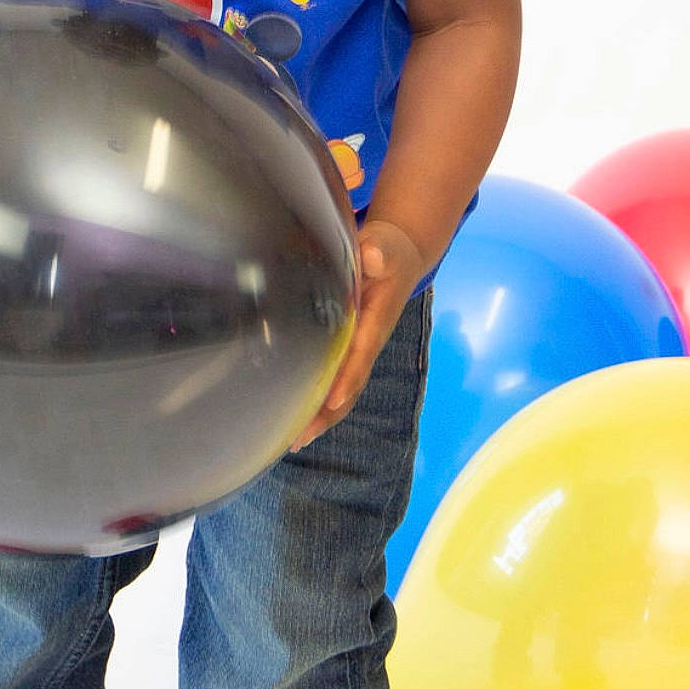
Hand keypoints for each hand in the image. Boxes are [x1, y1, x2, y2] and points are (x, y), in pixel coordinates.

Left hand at [290, 218, 426, 450]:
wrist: (398, 256)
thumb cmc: (389, 252)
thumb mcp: (387, 247)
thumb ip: (379, 252)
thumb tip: (373, 257)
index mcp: (375, 321)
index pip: (361, 353)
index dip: (347, 378)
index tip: (330, 401)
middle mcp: (366, 342)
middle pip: (349, 385)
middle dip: (326, 414)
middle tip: (298, 438)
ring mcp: (357, 349)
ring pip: (340, 389)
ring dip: (320, 415)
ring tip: (291, 440)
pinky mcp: (347, 347)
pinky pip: (333, 379)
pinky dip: (317, 400)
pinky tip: (295, 416)